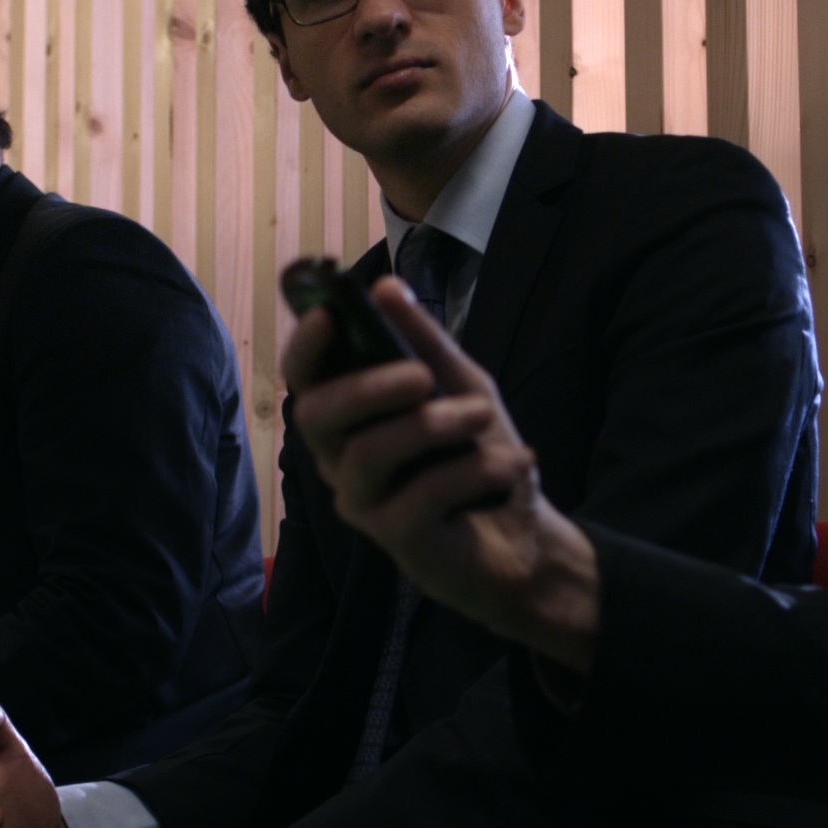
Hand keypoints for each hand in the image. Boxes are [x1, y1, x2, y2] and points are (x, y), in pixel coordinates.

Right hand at [283, 278, 600, 672]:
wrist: (524, 537)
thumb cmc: (478, 457)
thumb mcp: (463, 387)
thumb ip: (425, 344)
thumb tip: (385, 287)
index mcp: (348, 417)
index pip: (303, 379)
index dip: (306, 346)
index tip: (330, 313)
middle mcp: (340, 459)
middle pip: (317, 415)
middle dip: (369, 386)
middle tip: (424, 376)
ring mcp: (362, 502)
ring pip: (370, 452)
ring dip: (436, 424)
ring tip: (483, 414)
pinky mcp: (395, 540)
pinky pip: (423, 493)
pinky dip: (477, 469)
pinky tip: (515, 464)